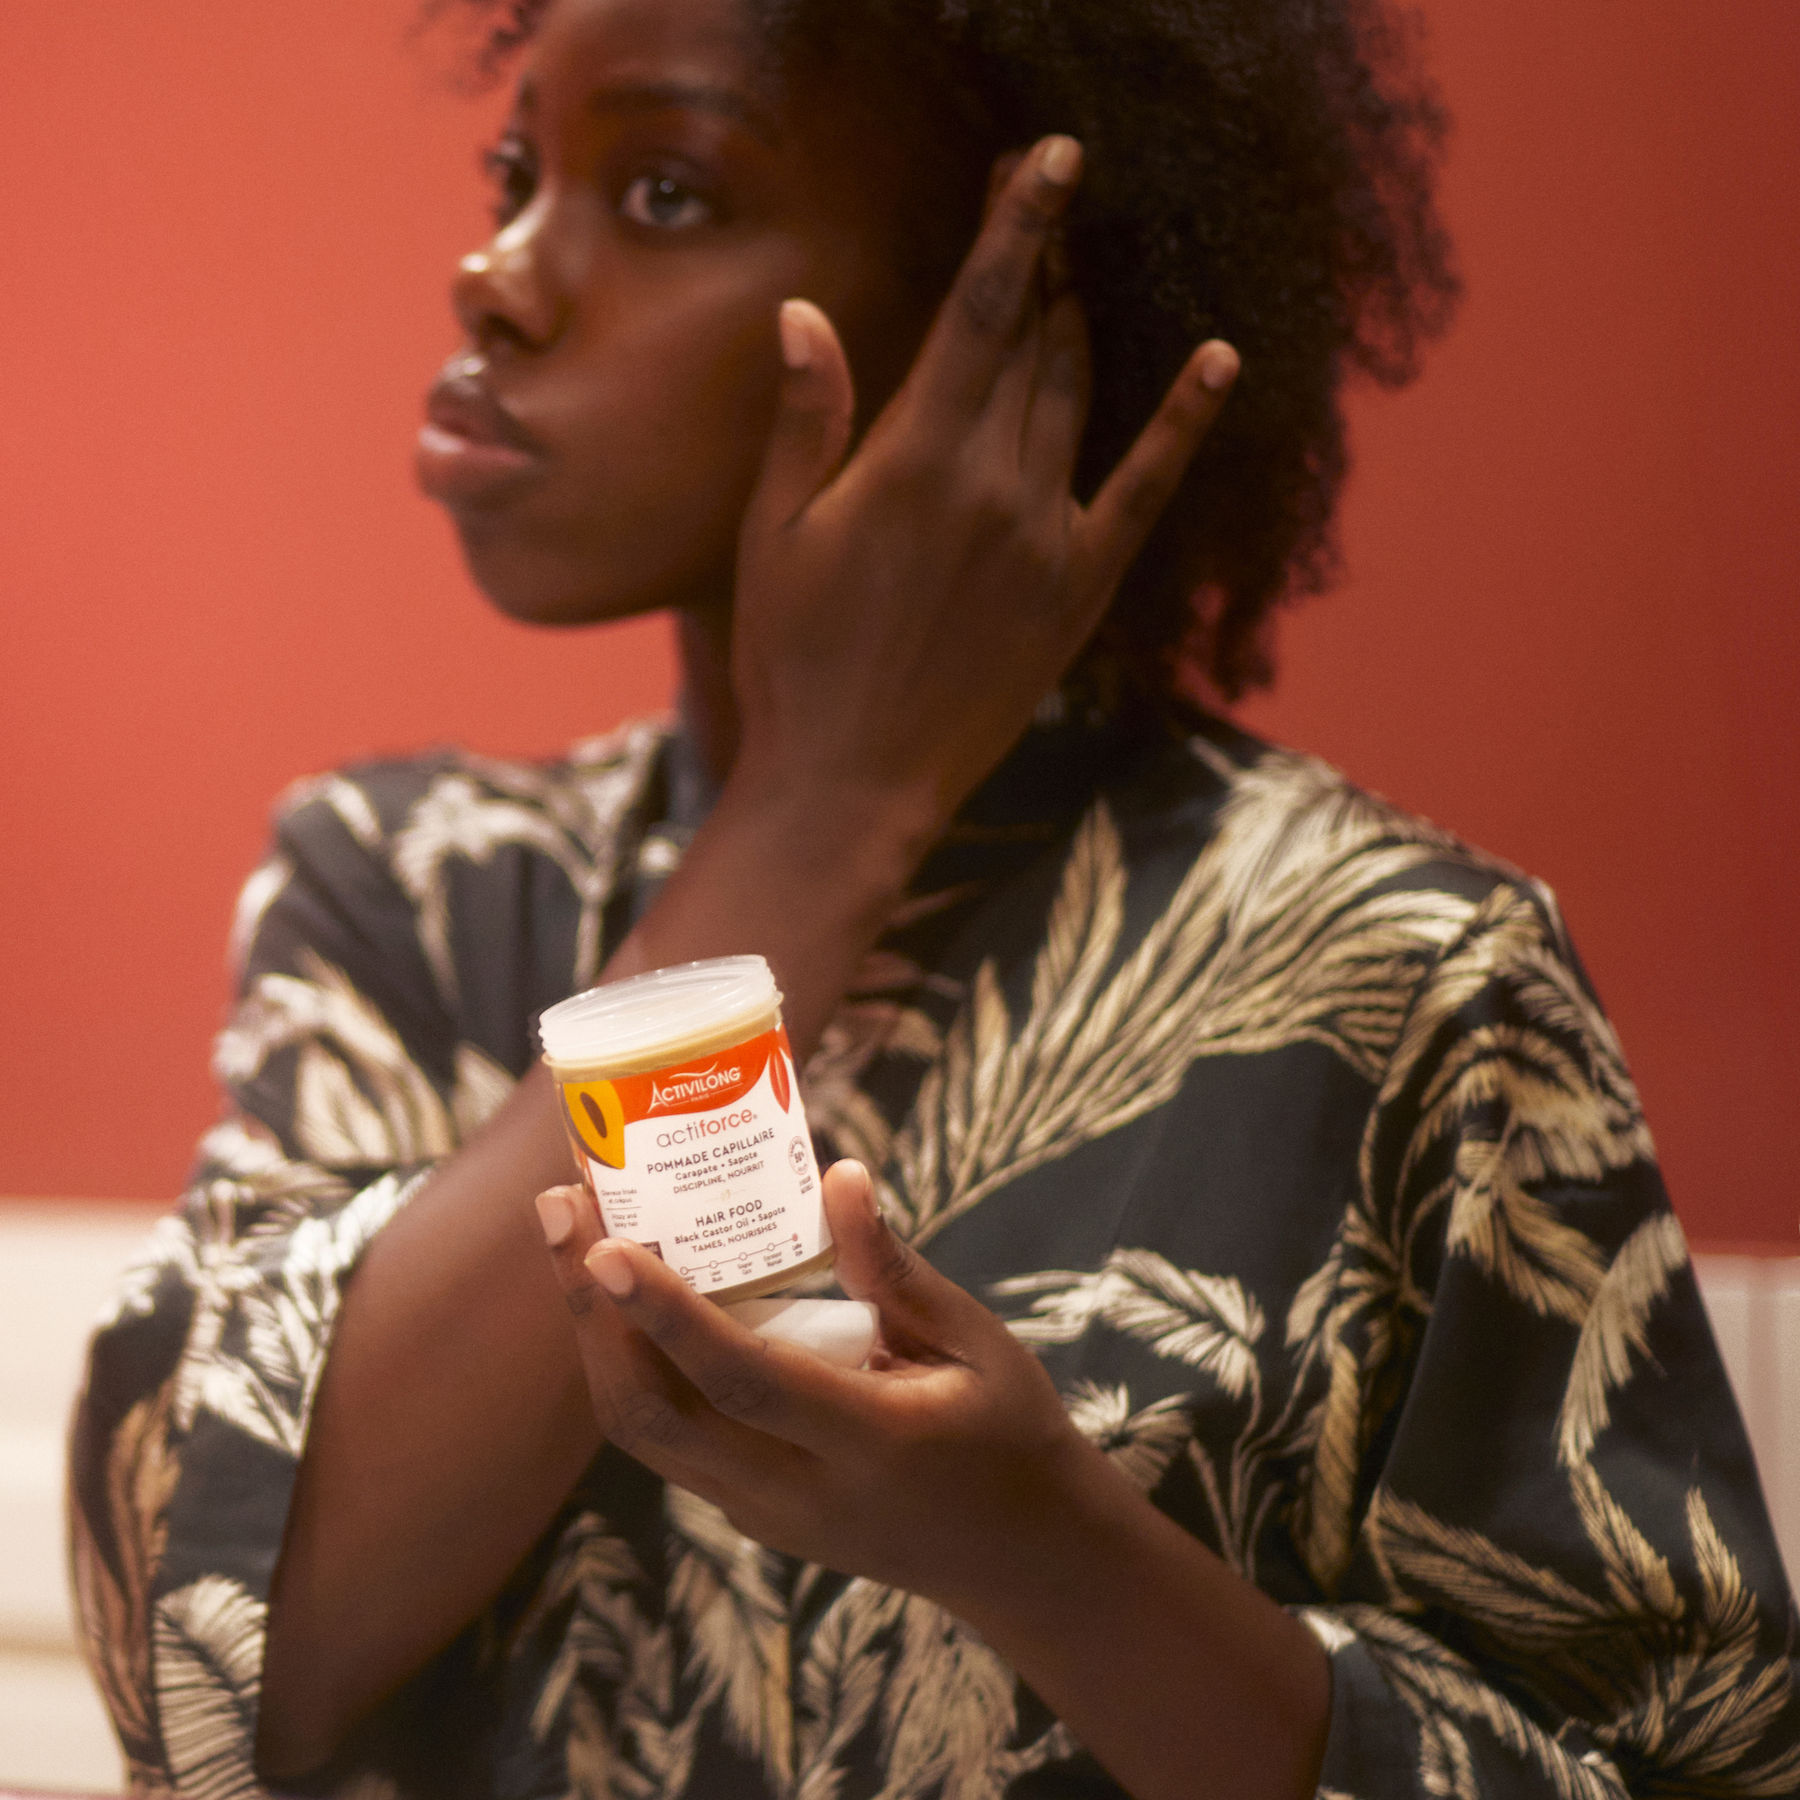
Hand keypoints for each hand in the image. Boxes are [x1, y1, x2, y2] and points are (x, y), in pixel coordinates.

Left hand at [533, 1160, 1112, 1616]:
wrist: (1017, 1557)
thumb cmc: (1006, 1430)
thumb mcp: (976, 1344)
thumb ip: (896, 1271)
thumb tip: (838, 1177)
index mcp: (867, 1445)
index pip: (741, 1381)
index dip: (665, 1314)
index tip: (604, 1242)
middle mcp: (796, 1494)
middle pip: (656, 1414)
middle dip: (591, 1312)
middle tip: (563, 1206)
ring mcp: (762, 1514)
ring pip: (645, 1433)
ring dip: (596, 1335)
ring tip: (575, 1236)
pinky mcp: (748, 1512)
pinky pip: (668, 1440)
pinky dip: (631, 1364)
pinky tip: (624, 1295)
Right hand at [729, 134, 1238, 846]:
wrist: (853, 784)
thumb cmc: (793, 660)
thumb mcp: (772, 535)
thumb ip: (804, 421)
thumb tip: (803, 314)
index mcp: (915, 459)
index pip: (980, 311)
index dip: (1017, 224)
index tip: (1048, 158)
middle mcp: (996, 484)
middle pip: (1035, 341)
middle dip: (1041, 260)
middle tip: (1047, 197)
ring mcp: (1048, 537)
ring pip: (1078, 396)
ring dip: (1079, 323)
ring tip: (1075, 269)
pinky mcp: (1080, 590)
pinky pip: (1146, 490)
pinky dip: (1184, 423)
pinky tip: (1220, 361)